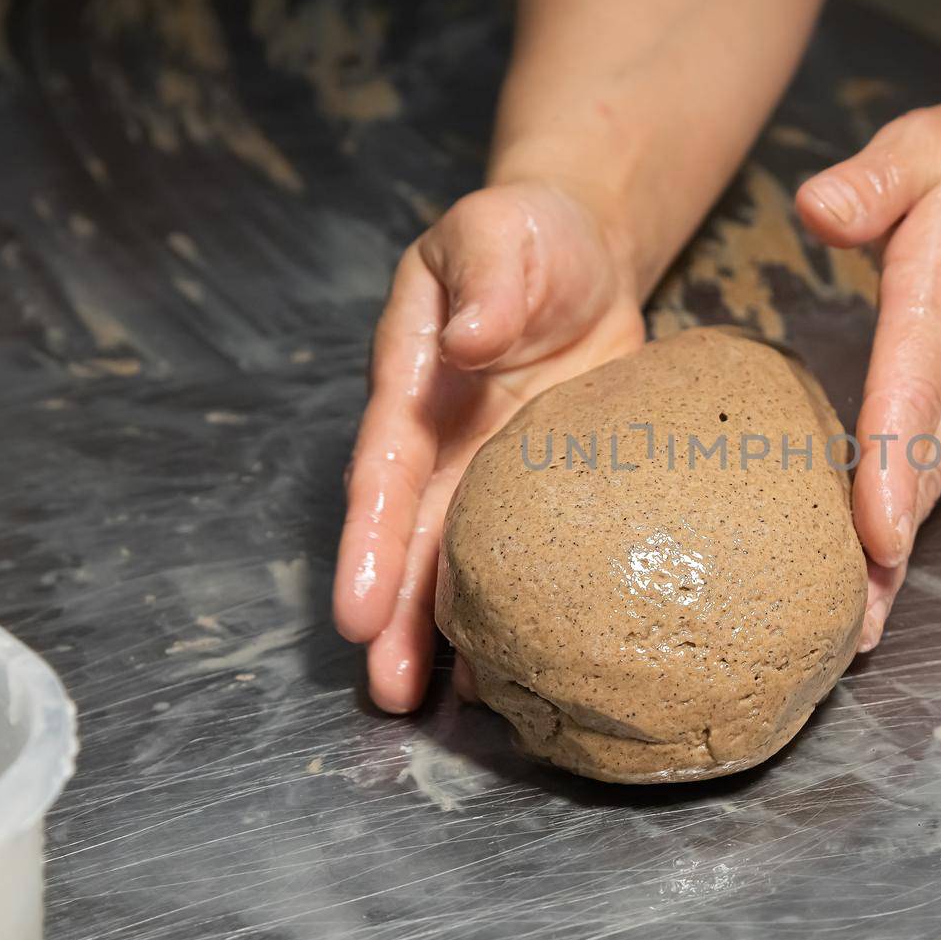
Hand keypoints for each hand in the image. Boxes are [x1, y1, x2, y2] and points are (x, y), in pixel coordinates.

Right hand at [334, 181, 644, 712]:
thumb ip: (484, 278)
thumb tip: (472, 340)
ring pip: (461, 560)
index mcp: (415, 384)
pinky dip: (523, 604)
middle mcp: (444, 441)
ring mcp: (494, 469)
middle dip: (394, 617)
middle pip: (411, 538)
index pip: (386, 470)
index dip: (371, 542)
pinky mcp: (549, 486)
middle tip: (388, 695)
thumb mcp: (497, 233)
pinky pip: (530, 552)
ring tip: (442, 705)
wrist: (584, 253)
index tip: (356, 612)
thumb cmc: (528, 236)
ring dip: (446, 630)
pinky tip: (523, 663)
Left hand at [795, 104, 940, 650]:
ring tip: (851, 637)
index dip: (892, 466)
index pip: (914, 391)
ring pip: (928, 493)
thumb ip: (877, 179)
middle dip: (886, 554)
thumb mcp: (935, 146)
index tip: (876, 536)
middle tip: (844, 634)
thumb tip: (821, 208)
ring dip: (893, 564)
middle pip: (920, 472)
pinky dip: (901, 541)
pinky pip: (929, 487)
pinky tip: (869, 592)